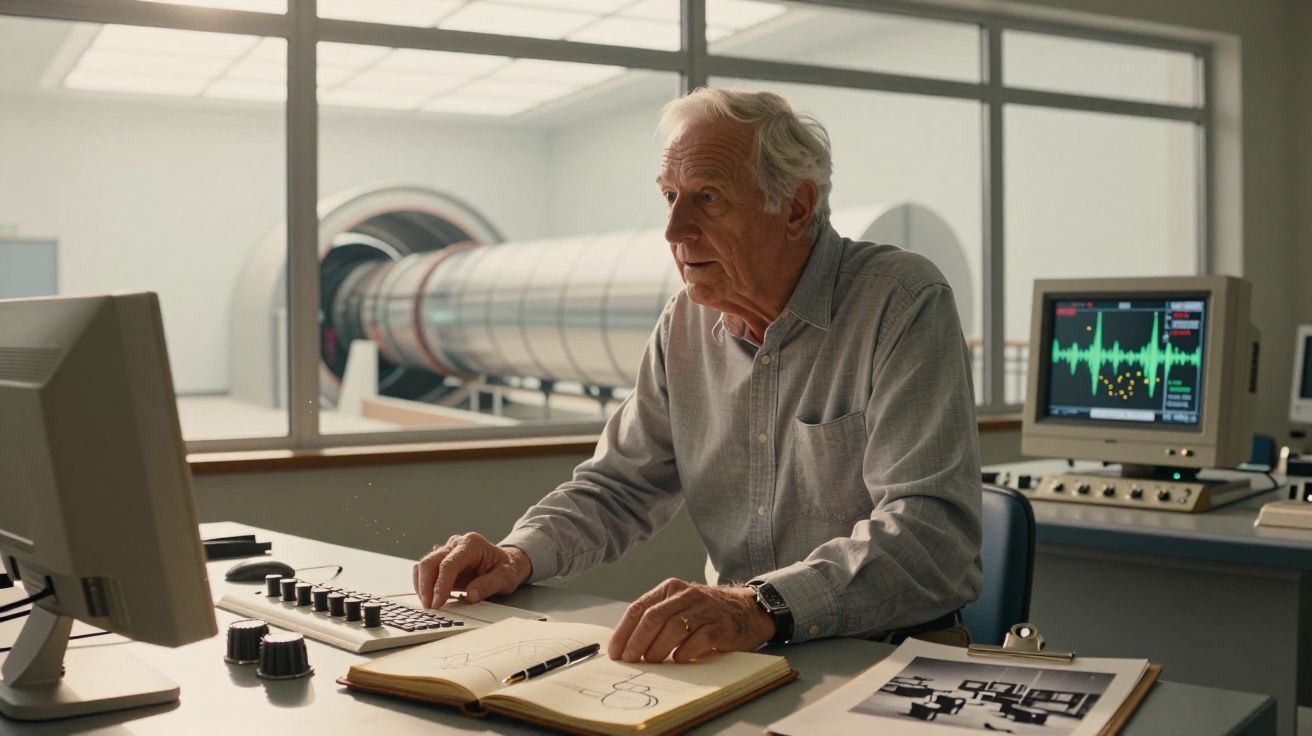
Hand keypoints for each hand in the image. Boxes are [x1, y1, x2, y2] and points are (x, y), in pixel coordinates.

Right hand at [412, 532, 531, 608]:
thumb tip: (471, 595)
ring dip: (422, 587)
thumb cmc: (507, 568)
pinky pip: (425, 572)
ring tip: (428, 605)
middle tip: (429, 607)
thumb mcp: (506, 578)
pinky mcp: (442, 562)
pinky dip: (423, 585)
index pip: (449, 564)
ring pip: (423, 566)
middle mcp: (456, 544)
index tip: (437, 603)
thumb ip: (488, 585)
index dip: (440, 585)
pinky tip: (430, 598)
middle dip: (425, 586)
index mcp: (472, 544)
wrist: (507, 563)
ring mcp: (447, 552)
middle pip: (430, 562)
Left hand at [608, 578, 775, 662]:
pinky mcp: (721, 625)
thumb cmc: (707, 614)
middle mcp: (686, 595)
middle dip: (637, 642)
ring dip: (658, 649)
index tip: (615, 652)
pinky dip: (685, 652)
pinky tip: (679, 660)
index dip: (624, 632)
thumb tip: (628, 647)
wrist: (748, 610)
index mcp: (670, 589)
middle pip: (653, 617)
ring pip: (673, 628)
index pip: (639, 608)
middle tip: (630, 660)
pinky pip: (698, 639)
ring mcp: (705, 609)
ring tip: (651, 663)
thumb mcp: (680, 607)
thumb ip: (657, 619)